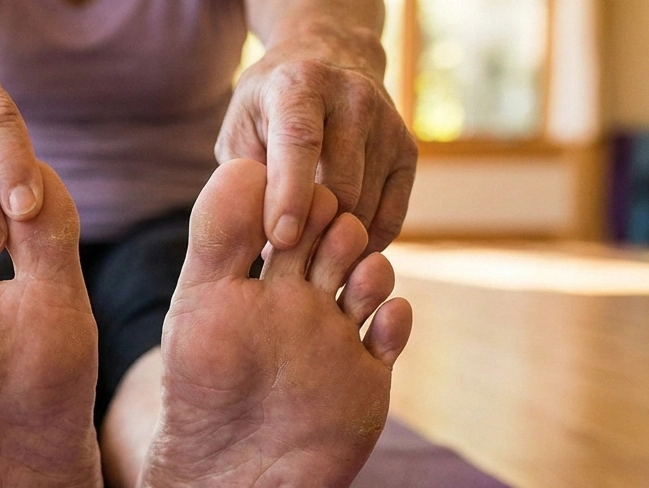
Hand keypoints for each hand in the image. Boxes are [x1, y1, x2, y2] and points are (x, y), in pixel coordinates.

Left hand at [216, 44, 416, 252]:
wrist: (327, 63)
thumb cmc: (268, 111)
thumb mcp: (240, 132)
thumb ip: (248, 179)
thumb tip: (266, 238)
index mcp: (300, 85)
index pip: (301, 142)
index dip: (291, 195)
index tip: (282, 238)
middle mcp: (353, 97)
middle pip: (341, 184)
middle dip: (313, 231)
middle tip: (284, 262)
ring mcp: (387, 124)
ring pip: (366, 206)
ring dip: (334, 240)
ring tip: (304, 254)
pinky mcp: (408, 151)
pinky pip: (391, 216)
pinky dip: (364, 241)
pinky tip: (335, 246)